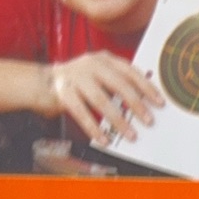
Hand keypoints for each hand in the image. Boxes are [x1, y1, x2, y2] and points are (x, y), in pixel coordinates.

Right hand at [40, 53, 164, 143]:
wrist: (39, 83)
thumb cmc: (75, 83)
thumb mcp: (97, 76)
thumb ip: (116, 84)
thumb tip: (141, 105)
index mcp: (103, 58)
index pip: (129, 71)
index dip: (146, 87)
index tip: (159, 102)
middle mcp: (90, 64)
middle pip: (118, 84)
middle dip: (136, 104)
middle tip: (149, 121)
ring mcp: (76, 77)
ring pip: (102, 100)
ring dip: (118, 120)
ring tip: (131, 135)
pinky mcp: (62, 92)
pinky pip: (82, 113)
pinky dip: (94, 128)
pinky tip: (104, 140)